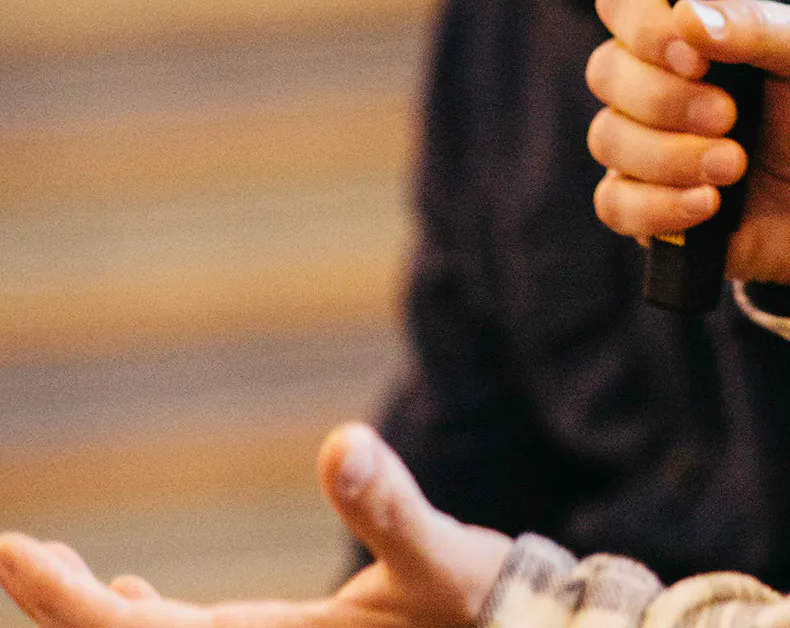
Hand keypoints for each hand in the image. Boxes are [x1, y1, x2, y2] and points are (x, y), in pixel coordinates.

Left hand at [0, 426, 508, 627]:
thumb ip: (389, 506)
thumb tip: (340, 443)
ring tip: (45, 569)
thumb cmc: (480, 610)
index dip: (66, 602)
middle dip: (60, 606)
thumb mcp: (441, 557)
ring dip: (93, 612)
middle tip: (12, 549)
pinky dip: (145, 616)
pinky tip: (129, 589)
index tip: (12, 548)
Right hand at [587, 0, 789, 294]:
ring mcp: (645, 141)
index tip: (696, 58)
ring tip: (734, 166)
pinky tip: (709, 205)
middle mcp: (656, 77)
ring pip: (607, 138)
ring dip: (671, 155)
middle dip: (667, 100)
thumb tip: (687, 16)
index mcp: (690, 27)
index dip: (643, 26)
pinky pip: (614, 204)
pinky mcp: (647, 204)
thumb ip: (757, 24)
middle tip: (731, 116)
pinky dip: (659, 207)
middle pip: (605, 71)